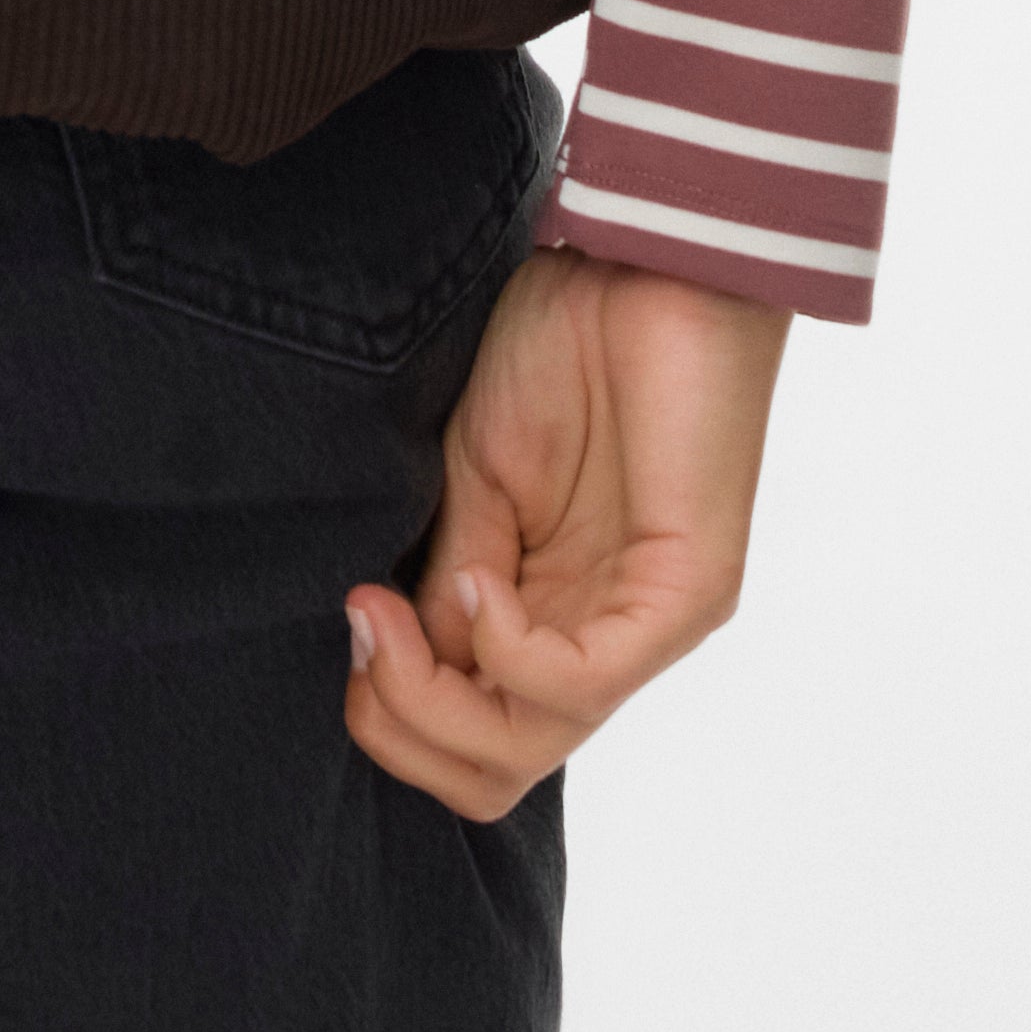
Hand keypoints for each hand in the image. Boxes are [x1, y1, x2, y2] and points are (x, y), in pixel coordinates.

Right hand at [341, 245, 789, 821]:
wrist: (649, 260)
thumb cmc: (569, 343)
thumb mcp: (471, 473)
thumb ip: (440, 571)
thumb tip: (380, 653)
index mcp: (545, 613)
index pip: (467, 739)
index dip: (387, 709)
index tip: (346, 614)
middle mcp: (598, 639)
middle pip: (491, 771)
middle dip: (398, 725)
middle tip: (359, 627)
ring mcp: (645, 627)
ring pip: (529, 745)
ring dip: (432, 694)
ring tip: (388, 606)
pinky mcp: (684, 598)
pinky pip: (583, 679)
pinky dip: (505, 647)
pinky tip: (470, 578)